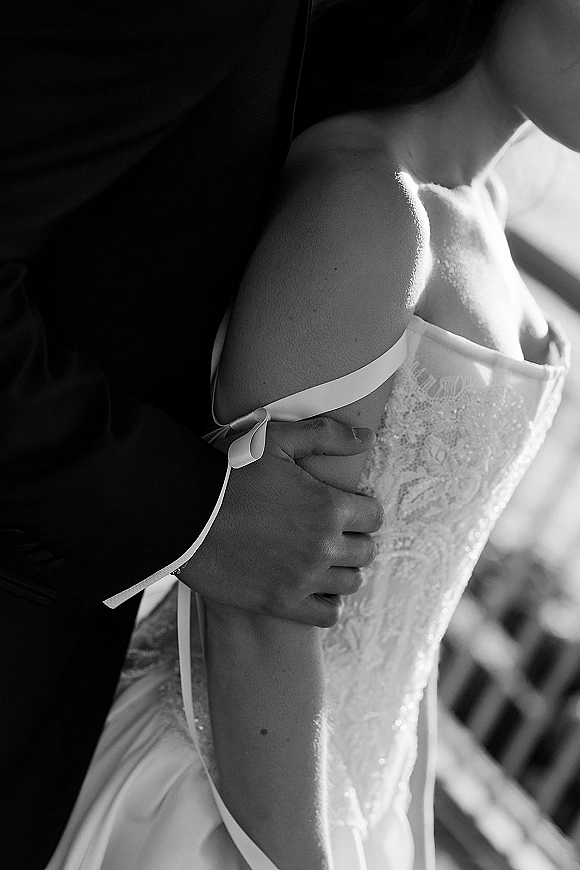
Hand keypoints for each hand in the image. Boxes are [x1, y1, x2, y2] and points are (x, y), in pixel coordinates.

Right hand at [179, 417, 382, 626]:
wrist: (183, 515)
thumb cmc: (226, 473)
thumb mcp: (276, 440)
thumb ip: (326, 435)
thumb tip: (366, 437)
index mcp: (328, 508)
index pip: (373, 516)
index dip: (361, 509)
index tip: (344, 507)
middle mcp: (323, 547)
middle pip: (365, 550)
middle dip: (353, 538)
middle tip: (330, 531)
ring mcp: (303, 579)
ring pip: (351, 582)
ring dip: (342, 569)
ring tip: (322, 557)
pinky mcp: (281, 604)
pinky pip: (327, 615)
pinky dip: (327, 603)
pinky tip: (314, 587)